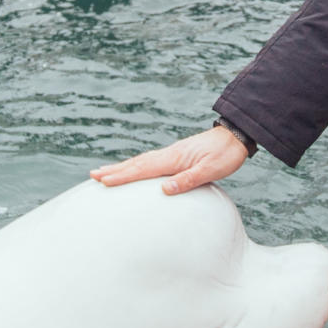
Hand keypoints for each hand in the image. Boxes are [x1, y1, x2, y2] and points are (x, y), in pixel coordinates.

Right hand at [90, 124, 251, 195]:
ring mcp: (171, 154)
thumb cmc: (225, 155)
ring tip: (104, 173)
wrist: (235, 136)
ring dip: (121, 167)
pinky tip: (132, 169)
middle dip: (114, 171)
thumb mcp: (211, 170)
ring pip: (140, 162)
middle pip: (135, 164)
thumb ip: (188, 180)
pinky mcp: (176, 155)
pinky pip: (149, 162)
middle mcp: (168, 154)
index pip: (142, 169)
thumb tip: (164, 190)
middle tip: (92, 176)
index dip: (122, 176)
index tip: (102, 181)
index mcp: (174, 159)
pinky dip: (135, 165)